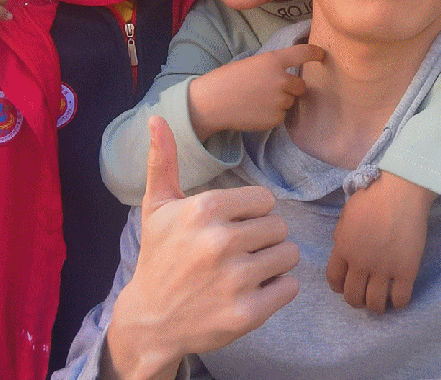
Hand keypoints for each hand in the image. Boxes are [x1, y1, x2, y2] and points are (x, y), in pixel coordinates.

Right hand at [102, 118, 298, 379]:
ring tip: (246, 271)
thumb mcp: (157, 207)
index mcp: (204, 209)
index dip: (251, 214)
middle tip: (238, 253)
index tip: (230, 228)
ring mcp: (235, 279)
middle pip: (279, 226)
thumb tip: (156, 118)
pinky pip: (290, 287)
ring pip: (289, 255)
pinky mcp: (247, 313)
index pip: (265, 199)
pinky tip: (251, 292)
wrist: (150, 322)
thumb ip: (163, 160)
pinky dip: (277, 290)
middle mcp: (220, 241)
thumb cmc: (159, 257)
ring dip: (274, 263)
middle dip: (263, 239)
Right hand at [187, 44, 324, 140]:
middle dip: (291, 87)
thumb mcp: (252, 64)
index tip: (322, 55)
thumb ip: (273, 67)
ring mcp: (280, 100)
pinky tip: (255, 111)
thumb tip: (290, 77)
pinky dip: (273, 114)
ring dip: (281, 101)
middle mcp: (281, 80)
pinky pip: (282, 116)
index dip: (314, 53)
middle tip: (270, 89)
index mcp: (273, 61)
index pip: (302, 53)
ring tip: (257, 100)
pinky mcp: (276, 118)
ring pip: (291, 101)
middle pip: (300, 85)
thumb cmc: (228, 80)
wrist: (212, 103)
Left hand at [325, 171, 435, 313]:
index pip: (334, 280)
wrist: (402, 190)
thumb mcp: (347, 215)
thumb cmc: (373, 196)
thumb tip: (344, 254)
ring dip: (375, 305)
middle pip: (353, 297)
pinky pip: (400, 299)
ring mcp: (384, 268)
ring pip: (375, 303)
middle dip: (356, 300)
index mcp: (343, 248)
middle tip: (364, 295)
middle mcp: (361, 262)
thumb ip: (342, 238)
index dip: (339, 287)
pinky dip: (397, 303)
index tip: (345, 287)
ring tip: (380, 298)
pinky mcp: (407, 270)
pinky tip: (397, 296)